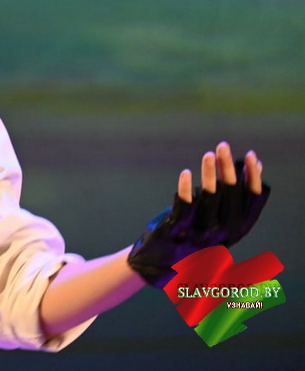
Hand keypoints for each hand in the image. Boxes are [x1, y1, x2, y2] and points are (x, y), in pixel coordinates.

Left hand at [127, 141, 269, 287]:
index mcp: (235, 232)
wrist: (158, 265)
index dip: (253, 179)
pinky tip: (187, 173)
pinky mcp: (175, 231)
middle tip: (222, 146)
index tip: (251, 157)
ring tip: (209, 154)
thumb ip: (233, 197)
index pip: (252, 202)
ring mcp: (199, 234)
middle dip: (228, 169)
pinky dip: (186, 190)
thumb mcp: (217, 219)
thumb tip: (254, 165)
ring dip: (209, 175)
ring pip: (209, 199)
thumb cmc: (192, 237)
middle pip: (231, 196)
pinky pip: (183, 208)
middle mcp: (222, 234)